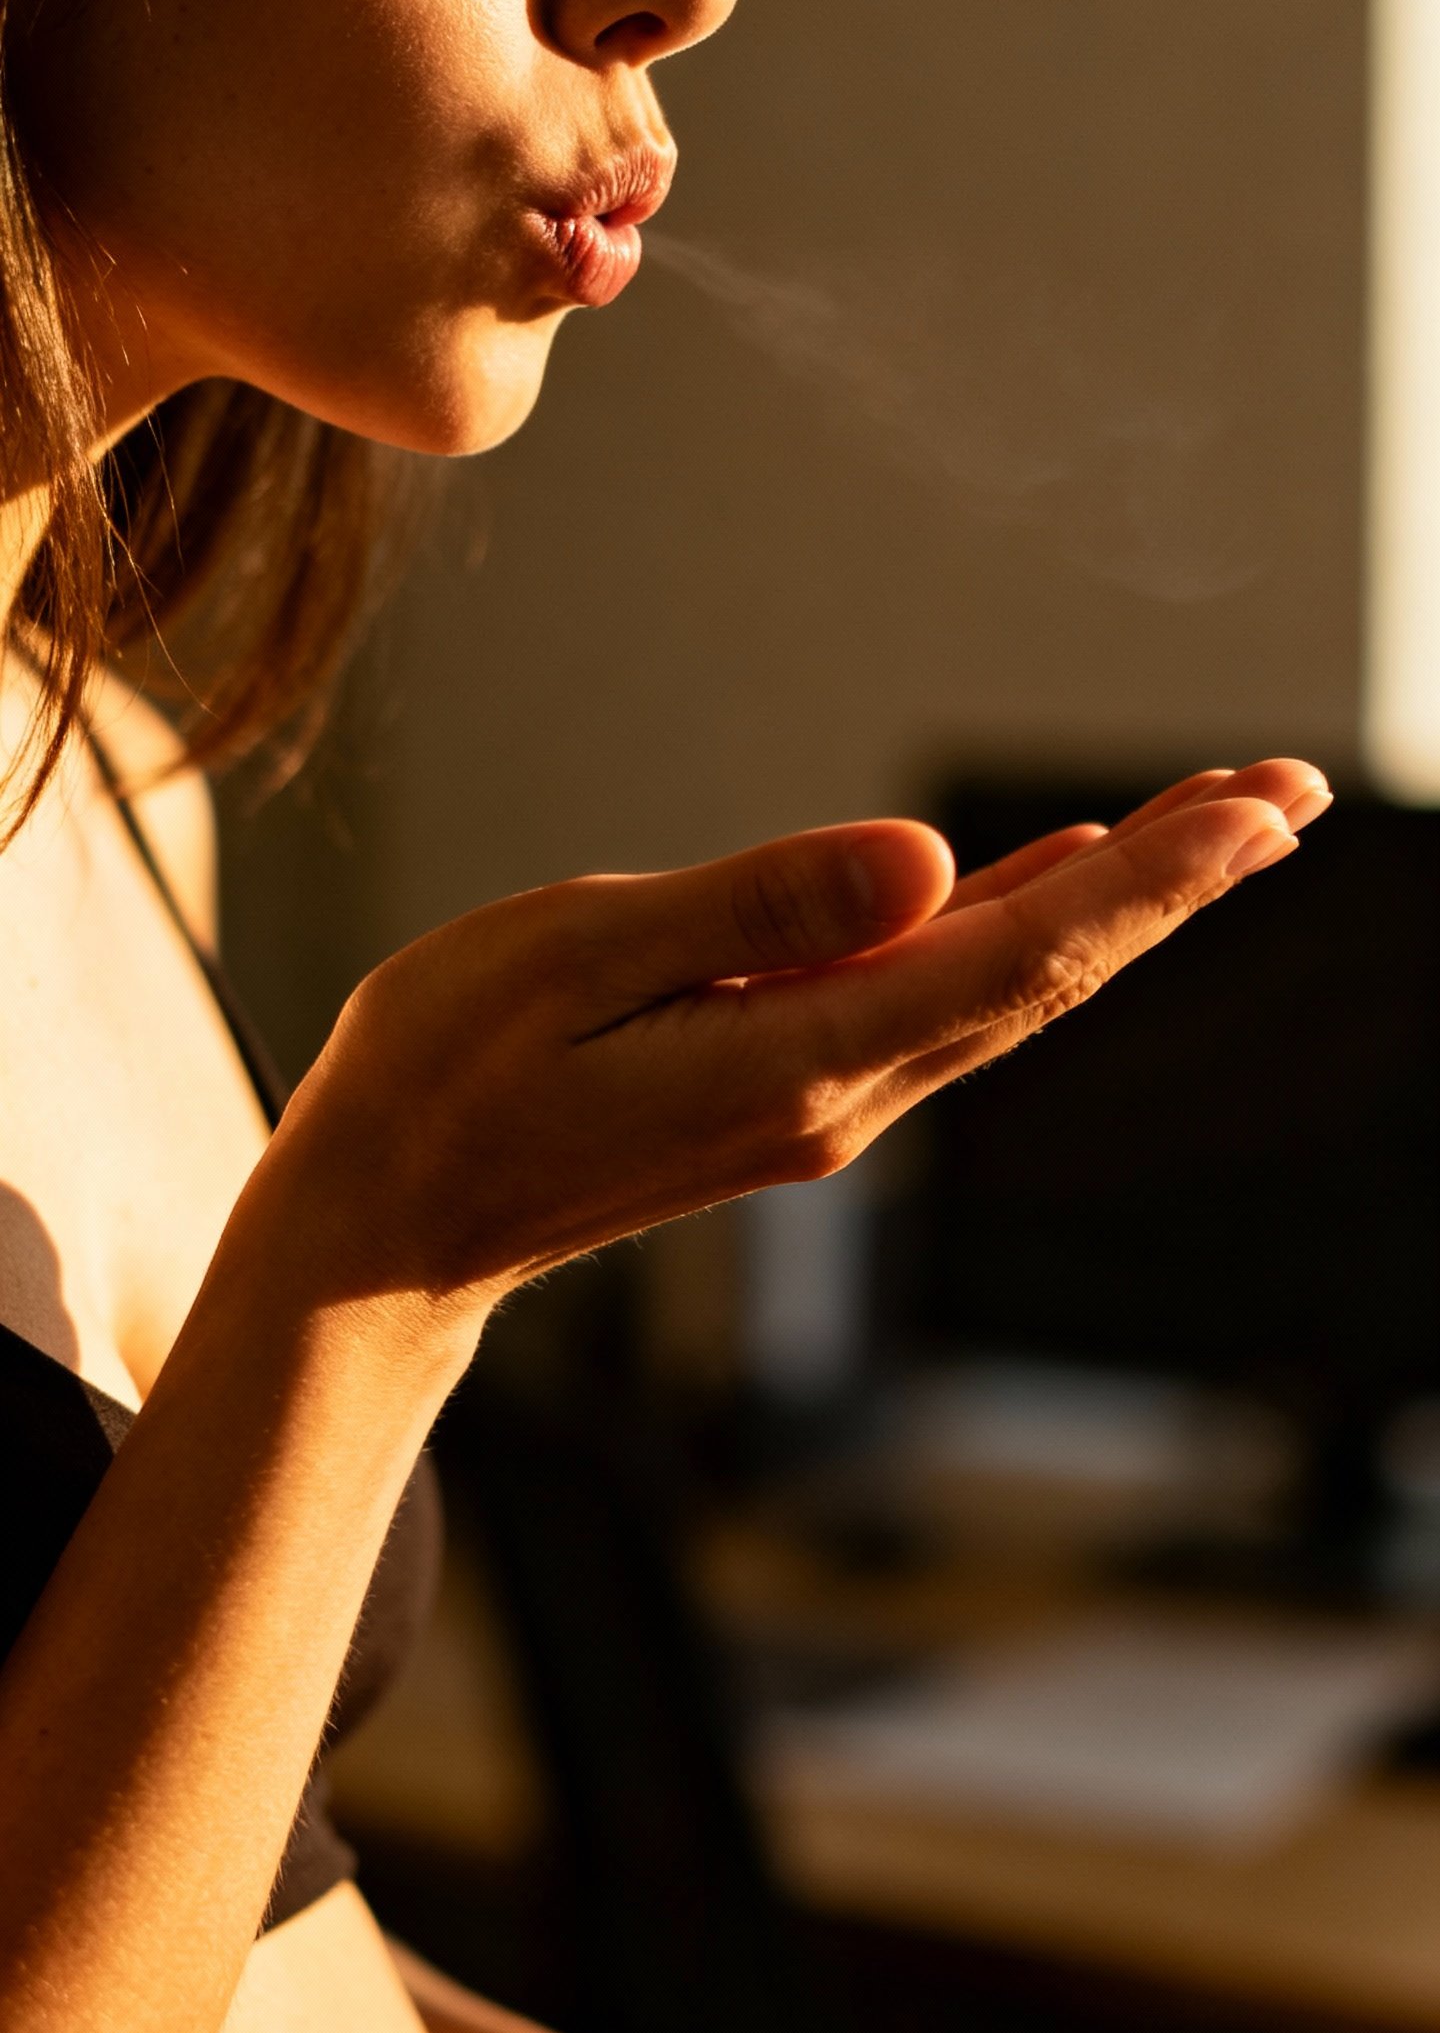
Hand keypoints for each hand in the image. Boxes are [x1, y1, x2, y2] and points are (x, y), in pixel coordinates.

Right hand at [273, 758, 1328, 1319]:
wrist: (382, 1237)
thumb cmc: (440, 1083)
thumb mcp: (573, 957)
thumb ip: (754, 905)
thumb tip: (925, 857)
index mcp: (799, 1058)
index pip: (1019, 954)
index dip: (1150, 883)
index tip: (1259, 814)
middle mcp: (840, 1097)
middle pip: (1046, 975)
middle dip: (1177, 885)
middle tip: (1291, 796)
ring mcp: (818, 1105)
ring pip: (1004, 990)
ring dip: (1118, 909)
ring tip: (1217, 829)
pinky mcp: (784, 1094)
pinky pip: (934, 1005)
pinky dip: (1015, 936)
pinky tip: (1053, 882)